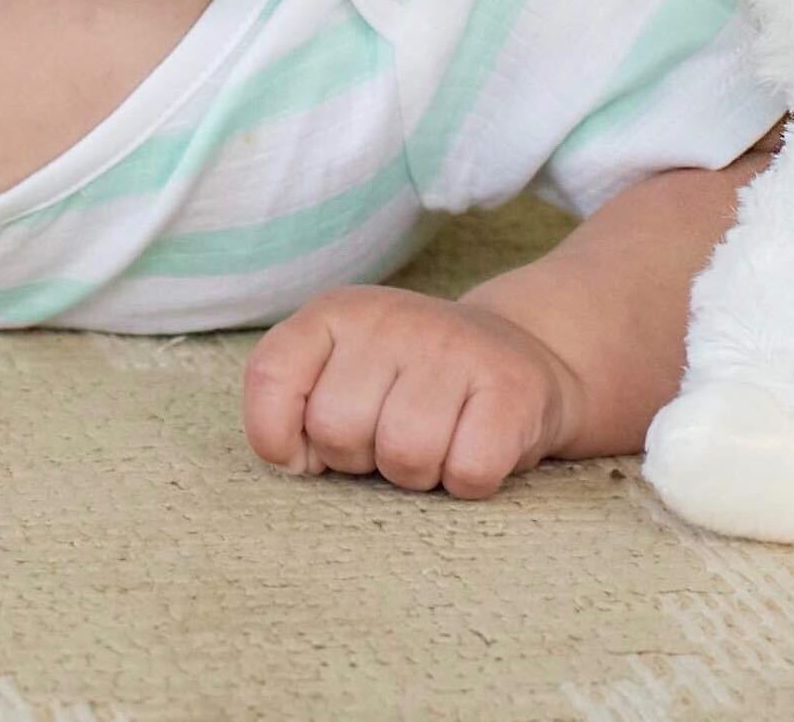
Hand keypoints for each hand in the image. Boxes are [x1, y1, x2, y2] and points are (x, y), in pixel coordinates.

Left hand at [243, 286, 581, 497]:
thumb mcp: (340, 375)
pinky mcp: (512, 386)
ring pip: (404, 455)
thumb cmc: (410, 386)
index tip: (312, 446)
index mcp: (337, 312)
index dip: (280, 434)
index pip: (271, 375)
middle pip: (337, 429)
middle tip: (394, 433)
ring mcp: (455, 346)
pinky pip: (468, 471)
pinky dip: (468, 481)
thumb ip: (292, 407)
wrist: (521, 356)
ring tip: (438, 440)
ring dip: (418, 474)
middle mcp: (392, 317)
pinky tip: (476, 446)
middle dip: (361, 457)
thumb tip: (292, 461)